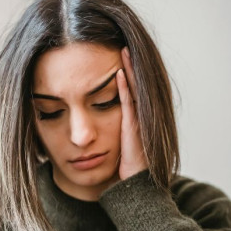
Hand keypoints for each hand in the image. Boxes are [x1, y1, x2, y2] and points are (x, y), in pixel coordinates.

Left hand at [115, 47, 147, 180]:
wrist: (136, 187)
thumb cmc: (125, 171)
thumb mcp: (117, 148)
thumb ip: (110, 134)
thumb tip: (92, 129)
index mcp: (133, 120)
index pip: (128, 90)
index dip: (124, 73)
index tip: (115, 56)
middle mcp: (138, 117)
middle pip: (133, 84)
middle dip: (128, 64)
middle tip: (120, 43)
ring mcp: (137, 121)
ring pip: (132, 89)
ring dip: (127, 69)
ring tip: (121, 48)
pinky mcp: (133, 128)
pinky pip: (127, 103)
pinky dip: (123, 87)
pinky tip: (117, 71)